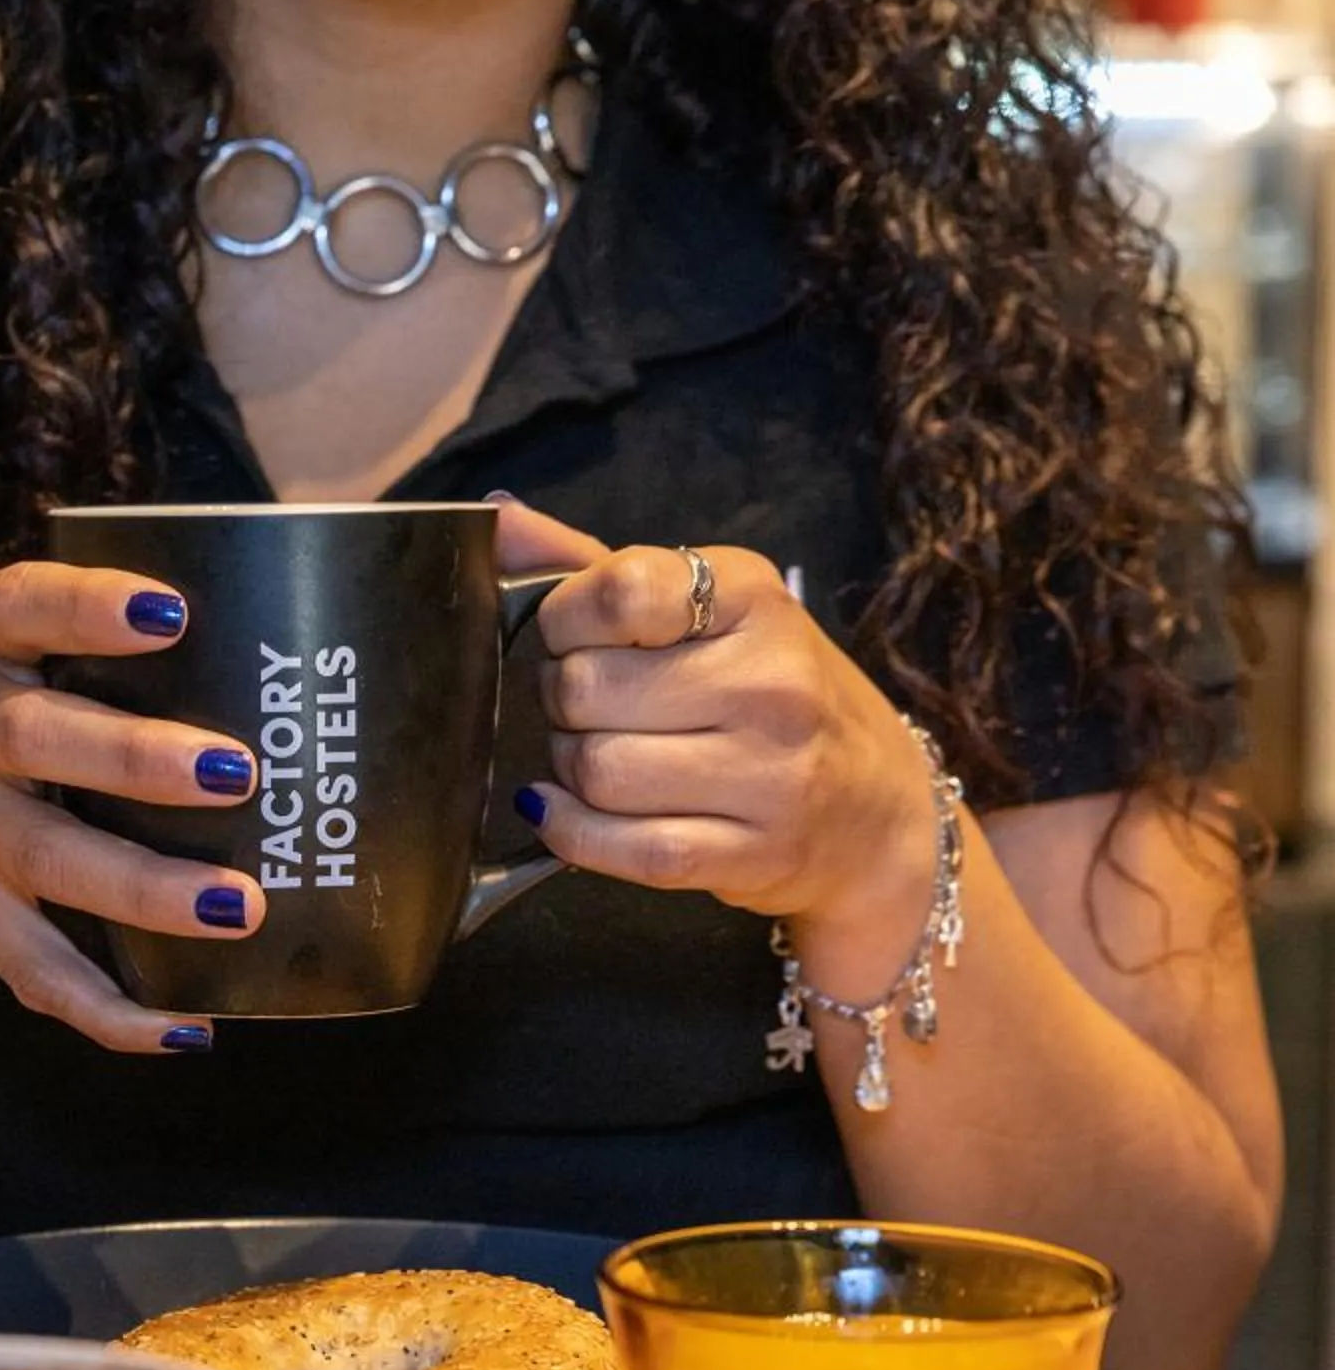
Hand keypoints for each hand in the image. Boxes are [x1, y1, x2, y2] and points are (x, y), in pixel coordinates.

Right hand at [0, 562, 262, 1052]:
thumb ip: (51, 640)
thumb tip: (228, 652)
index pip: (21, 605)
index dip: (90, 607)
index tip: (168, 612)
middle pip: (37, 741)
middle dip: (136, 759)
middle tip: (235, 772)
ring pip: (48, 863)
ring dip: (144, 889)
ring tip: (235, 906)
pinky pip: (33, 968)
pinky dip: (107, 1008)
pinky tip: (183, 1027)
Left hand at [498, 502, 940, 992]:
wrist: (875, 810)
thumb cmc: (768, 694)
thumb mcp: (702, 609)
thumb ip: (592, 566)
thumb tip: (494, 517)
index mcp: (754, 598)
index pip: (614, 592)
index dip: (564, 620)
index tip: (576, 637)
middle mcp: (771, 682)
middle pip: (585, 689)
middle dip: (562, 701)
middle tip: (590, 707)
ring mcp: (767, 774)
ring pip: (593, 769)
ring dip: (567, 766)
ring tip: (599, 753)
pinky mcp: (749, 853)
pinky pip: (616, 845)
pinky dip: (569, 829)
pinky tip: (565, 810)